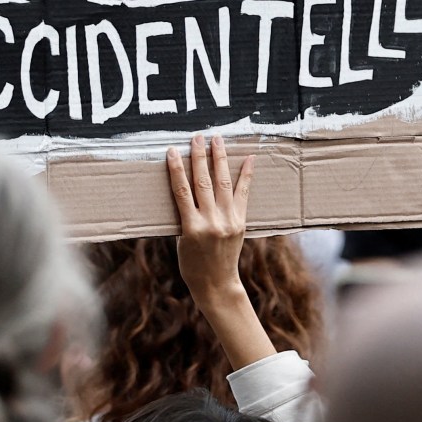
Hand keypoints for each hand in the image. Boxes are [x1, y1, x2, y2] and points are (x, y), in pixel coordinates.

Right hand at [168, 134, 254, 302]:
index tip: (172, 150)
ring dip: (220, 159)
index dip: (176, 168)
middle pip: (203, 182)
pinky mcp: (240, 222)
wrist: (216, 284)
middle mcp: (211, 222)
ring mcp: (228, 221)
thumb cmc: (191, 264)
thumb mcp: (180, 240)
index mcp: (191, 227)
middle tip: (197, 136)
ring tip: (217, 140)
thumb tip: (185, 189)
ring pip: (222, 183)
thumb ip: (184, 215)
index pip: (181, 190)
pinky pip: (243, 194)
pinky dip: (246, 175)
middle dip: (199, 156)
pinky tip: (249, 158)